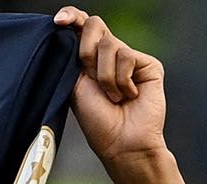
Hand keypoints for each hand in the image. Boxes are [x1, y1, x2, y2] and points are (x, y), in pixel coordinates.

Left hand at [53, 7, 167, 170]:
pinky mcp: (148, 65)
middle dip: (86, 51)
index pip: (81, 26)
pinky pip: (126, 56)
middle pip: (94, 25)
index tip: (58, 21)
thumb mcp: (75, 84)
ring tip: (113, 97)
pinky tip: (129, 96)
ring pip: (109, 44)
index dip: (71, 17)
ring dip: (105, 76)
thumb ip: (73, 56)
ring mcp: (130, 59)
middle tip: (89, 76)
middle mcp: (110, 55)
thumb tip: (68, 29)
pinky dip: (121, 80)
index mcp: (89, 59)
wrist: (121, 144)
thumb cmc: (98, 121)